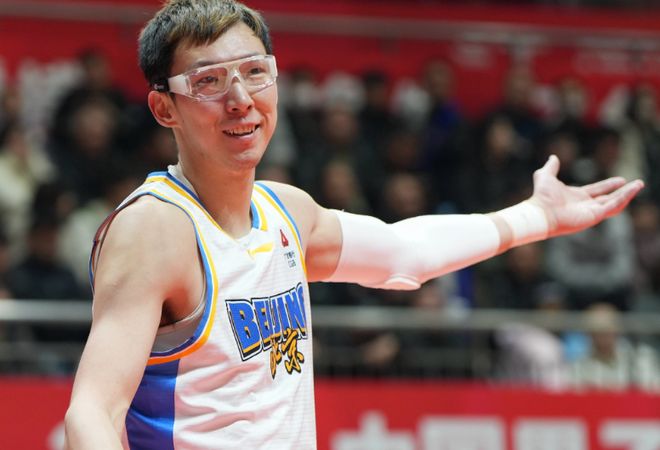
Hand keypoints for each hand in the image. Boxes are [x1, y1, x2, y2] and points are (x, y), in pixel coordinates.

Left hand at [529, 155, 643, 236]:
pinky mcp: (594, 216)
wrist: (540, 212)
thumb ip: (551, 167)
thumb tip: (553, 157)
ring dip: (628, 194)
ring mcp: (591, 212)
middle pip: (609, 198)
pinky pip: (613, 207)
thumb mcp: (546, 176)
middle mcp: (585, 205)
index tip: (621, 180)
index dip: (609, 185)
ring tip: (639, 185)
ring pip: (614, 203)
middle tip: (637, 184)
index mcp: (577, 196)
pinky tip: (632, 190)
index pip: (597, 190)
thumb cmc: (541, 197)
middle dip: (624, 192)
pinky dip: (623, 198)